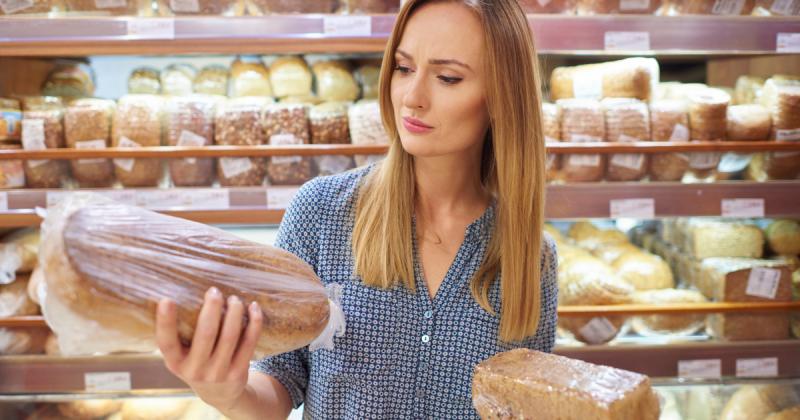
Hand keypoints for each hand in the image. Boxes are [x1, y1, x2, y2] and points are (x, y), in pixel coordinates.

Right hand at [156, 287, 262, 410]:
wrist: (220, 394)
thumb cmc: (197, 363)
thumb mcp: (183, 356)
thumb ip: (182, 334)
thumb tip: (185, 290)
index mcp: (175, 363)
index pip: (166, 342)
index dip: (165, 322)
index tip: (167, 299)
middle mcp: (195, 370)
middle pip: (206, 334)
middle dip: (212, 308)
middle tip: (214, 291)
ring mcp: (218, 373)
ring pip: (230, 336)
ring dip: (234, 312)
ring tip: (234, 298)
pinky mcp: (238, 372)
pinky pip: (249, 342)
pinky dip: (254, 322)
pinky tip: (254, 307)